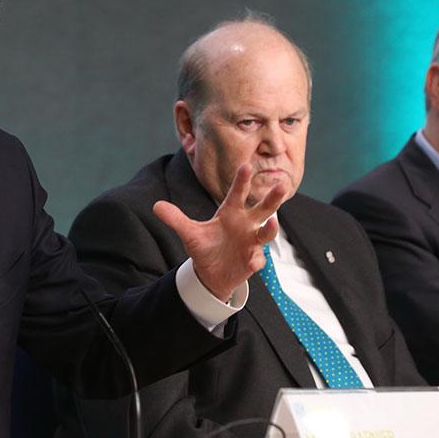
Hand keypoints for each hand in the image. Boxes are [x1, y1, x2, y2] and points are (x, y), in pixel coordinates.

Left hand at [153, 164, 285, 300]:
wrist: (210, 273)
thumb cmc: (204, 247)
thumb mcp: (189, 233)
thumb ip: (176, 219)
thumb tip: (156, 206)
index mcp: (231, 213)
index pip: (237, 194)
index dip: (242, 181)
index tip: (246, 165)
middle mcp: (245, 224)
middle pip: (262, 209)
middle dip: (272, 198)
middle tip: (282, 185)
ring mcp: (251, 243)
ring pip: (266, 233)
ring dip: (270, 229)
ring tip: (272, 224)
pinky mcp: (252, 261)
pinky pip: (257, 259)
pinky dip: (256, 260)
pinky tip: (252, 262)